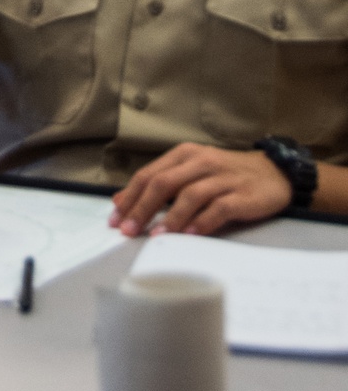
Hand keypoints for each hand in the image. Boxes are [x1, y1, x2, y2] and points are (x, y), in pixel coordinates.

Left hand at [109, 143, 293, 237]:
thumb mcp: (190, 172)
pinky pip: (219, 208)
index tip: (115, 219)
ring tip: (156, 235)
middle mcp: (201, 162)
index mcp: (184, 155)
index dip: (130, 197)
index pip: (149, 175)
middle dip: (142, 208)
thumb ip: (159, 183)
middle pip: (164, 183)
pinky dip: (202, 222)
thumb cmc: (225, 175)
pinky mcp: (243, 195)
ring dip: (170, 217)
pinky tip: (190, 235)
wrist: (274, 172)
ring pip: (190, 195)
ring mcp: (222, 178)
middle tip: (129, 231)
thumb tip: (121, 201)